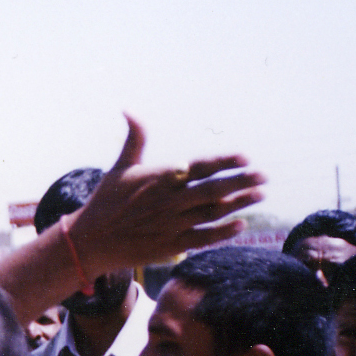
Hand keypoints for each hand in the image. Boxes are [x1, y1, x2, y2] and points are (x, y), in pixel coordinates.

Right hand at [69, 115, 266, 275]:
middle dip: (242, 181)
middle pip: (213, 189)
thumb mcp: (120, 167)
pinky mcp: (170, 245)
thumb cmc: (106, 201)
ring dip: (239, 204)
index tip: (245, 157)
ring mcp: (171, 224)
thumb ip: (135, 139)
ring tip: (260, 195)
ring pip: (213, 212)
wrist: (90, 240)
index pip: (199, 167)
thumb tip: (129, 109)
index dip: (224, 161)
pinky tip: (241, 224)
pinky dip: (223, 232)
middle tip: (265, 176)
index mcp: (160, 178)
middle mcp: (169, 201)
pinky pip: (203, 238)